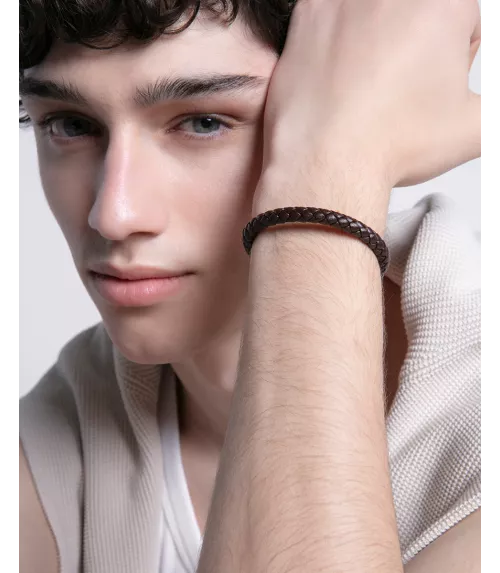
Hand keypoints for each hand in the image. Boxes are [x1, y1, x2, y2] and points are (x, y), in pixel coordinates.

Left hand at [255, 0, 481, 217]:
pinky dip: (336, 42)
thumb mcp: (474, 128)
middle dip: (416, 43)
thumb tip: (478, 106)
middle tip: (404, 85)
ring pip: (374, 15)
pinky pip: (330, 20)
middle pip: (417, 12)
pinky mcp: (307, 15)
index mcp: (442, 2)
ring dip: (376, 41)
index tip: (440, 79)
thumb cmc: (388, 144)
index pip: (463, 18)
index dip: (455, 54)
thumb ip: (489, 105)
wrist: (327, 164)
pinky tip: (339, 80)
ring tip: (369, 87)